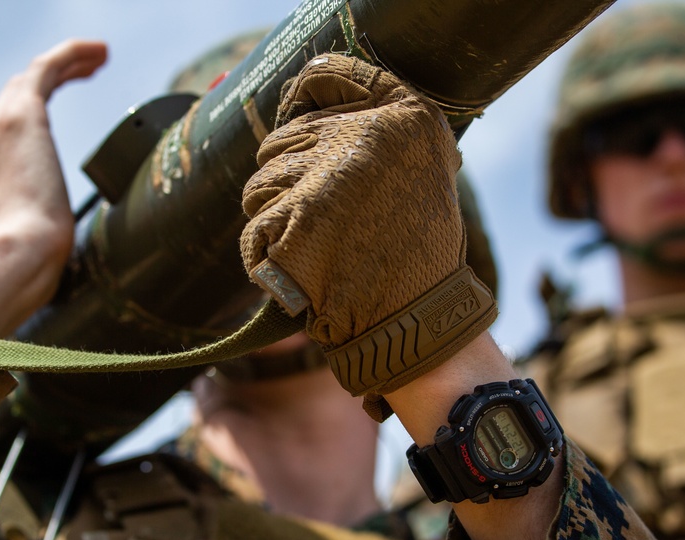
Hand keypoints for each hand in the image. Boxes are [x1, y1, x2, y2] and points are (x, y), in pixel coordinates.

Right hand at [0, 39, 107, 335]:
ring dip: (61, 67)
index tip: (50, 138)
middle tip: (78, 78)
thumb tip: (59, 281)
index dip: (24, 132)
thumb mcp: (31, 263)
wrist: (15, 262)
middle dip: (41, 89)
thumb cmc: (27, 276)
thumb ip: (38, 259)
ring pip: (27, 81)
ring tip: (94, 61)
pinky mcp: (20, 117)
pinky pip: (45, 69)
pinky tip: (98, 53)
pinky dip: (70, 56)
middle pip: (7, 105)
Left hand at [240, 55, 496, 418]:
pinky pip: (255, 229)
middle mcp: (362, 137)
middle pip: (282, 139)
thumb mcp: (430, 169)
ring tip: (314, 248)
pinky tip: (301, 271)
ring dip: (274, 217)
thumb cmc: (420, 253)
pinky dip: (268, 256)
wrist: (416, 320)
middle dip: (289, 179)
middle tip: (320, 218)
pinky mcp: (292, 221)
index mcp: (404, 117)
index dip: (301, 98)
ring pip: (261, 184)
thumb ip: (385, 128)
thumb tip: (314, 103)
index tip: (296, 118)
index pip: (322, 75)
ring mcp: (323, 177)